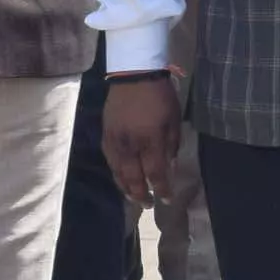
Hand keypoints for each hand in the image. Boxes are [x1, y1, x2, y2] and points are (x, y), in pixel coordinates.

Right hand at [102, 73, 183, 208]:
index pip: (155, 173)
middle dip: (141, 194)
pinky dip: (115, 172)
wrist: (134, 74)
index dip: (161, 189)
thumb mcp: (174, 120)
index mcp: (150, 140)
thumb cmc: (160, 96)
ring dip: (126, 187)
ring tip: (133, 197)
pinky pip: (109, 160)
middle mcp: (130, 144)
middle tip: (148, 205)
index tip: (167, 200)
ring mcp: (115, 140)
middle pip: (133, 178)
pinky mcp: (105, 134)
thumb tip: (169, 167)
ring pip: (118, 172)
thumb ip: (171, 145)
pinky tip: (121, 178)